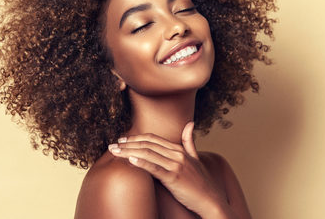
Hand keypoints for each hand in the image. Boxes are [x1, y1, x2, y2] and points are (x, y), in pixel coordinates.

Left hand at [108, 122, 231, 217]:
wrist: (211, 200)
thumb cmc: (202, 182)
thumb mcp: (196, 158)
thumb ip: (189, 141)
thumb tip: (190, 123)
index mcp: (179, 149)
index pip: (153, 139)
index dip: (136, 138)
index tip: (123, 139)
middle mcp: (177, 154)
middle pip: (147, 144)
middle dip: (128, 143)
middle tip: (113, 145)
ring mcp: (176, 165)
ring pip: (148, 154)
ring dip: (128, 151)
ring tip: (115, 152)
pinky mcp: (174, 177)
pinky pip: (155, 168)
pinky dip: (142, 162)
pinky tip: (130, 159)